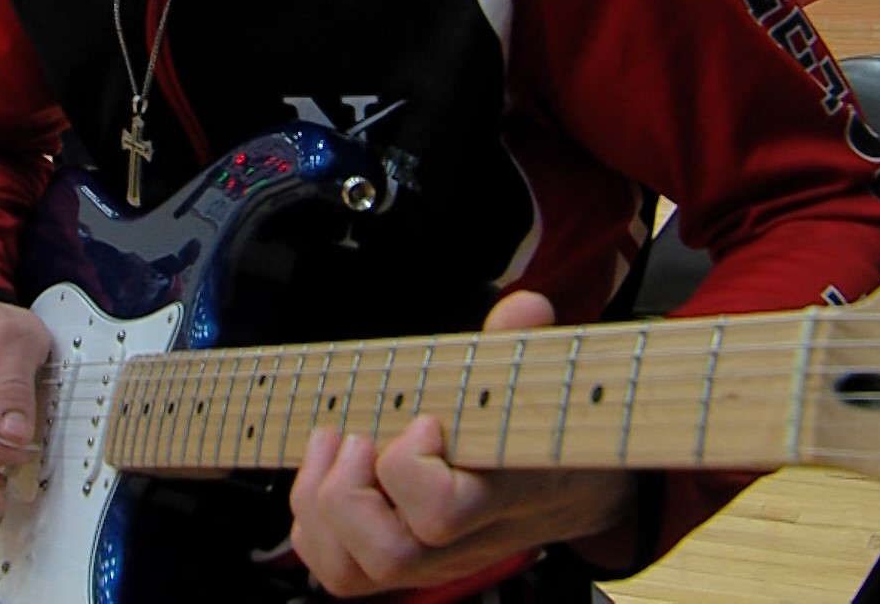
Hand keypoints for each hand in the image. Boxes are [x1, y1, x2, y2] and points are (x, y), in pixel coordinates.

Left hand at [288, 292, 634, 597]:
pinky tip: (329, 473)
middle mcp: (457, 544)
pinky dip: (312, 526)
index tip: (424, 421)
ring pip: (350, 572)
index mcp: (495, 500)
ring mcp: (424, 559)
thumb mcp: (537, 383)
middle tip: (357, 437)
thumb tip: (524, 308)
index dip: (412, 467)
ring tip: (333, 446)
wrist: (567, 488)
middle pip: (387, 555)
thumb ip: (520, 345)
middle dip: (348, 492)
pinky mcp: (394, 560)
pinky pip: (334, 569)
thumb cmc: (541, 431)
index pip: (441, 514)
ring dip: (319, 505)